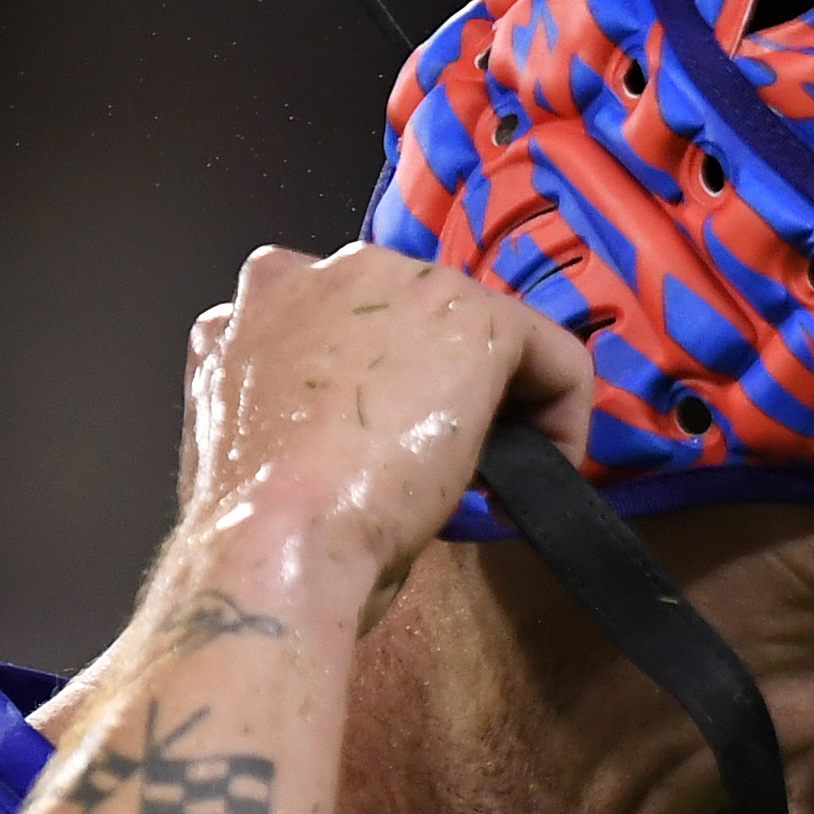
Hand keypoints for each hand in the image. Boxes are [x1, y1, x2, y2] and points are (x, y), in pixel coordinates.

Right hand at [172, 243, 595, 629]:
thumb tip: (335, 432)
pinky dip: (563, 422)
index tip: (387, 453)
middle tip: (439, 471)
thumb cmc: (257, 524)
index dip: (380, 391)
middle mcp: (323, 270)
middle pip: (418, 321)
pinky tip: (534, 479)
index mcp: (260, 301)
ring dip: (497, 409)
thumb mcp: (250, 441)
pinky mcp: (474, 316)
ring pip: (485, 337)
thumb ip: (289, 405)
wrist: (275, 544)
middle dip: (439, 390)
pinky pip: (554, 359)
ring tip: (482, 484)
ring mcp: (399, 282)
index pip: (346, 325)